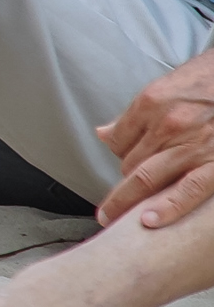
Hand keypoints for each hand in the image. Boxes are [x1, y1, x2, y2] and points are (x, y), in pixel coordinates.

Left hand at [97, 53, 213, 227]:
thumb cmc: (206, 84)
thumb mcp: (165, 88)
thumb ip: (134, 115)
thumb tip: (103, 134)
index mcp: (151, 103)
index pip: (118, 140)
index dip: (117, 157)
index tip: (121, 168)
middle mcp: (168, 125)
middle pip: (130, 162)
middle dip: (124, 182)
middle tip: (114, 202)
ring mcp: (193, 146)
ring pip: (147, 178)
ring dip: (128, 199)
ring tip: (113, 218)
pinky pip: (188, 190)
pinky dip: (167, 207)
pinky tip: (150, 221)